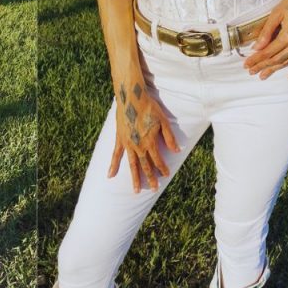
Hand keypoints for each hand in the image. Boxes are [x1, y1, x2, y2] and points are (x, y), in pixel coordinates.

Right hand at [107, 78, 179, 192]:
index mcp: (150, 142)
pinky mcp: (119, 139)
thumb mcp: (163, 121)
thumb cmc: (149, 107)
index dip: (162, 168)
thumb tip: (176, 151)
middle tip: (154, 189)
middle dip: (150, 178)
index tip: (166, 176)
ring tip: (137, 190)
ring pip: (132, 165)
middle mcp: (138, 146)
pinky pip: (116, 155)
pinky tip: (110, 176)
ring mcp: (127, 144)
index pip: (158, 160)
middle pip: (145, 166)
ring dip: (135, 178)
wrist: (131, 97)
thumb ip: (169, 137)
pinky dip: (113, 166)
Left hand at [244, 0, 287, 78]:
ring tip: (264, 75)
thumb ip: (267, 31)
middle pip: (278, 59)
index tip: (246, 65)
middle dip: (263, 67)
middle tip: (251, 72)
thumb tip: (257, 47)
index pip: (269, 52)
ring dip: (276, 69)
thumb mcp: (277, 13)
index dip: (256, 60)